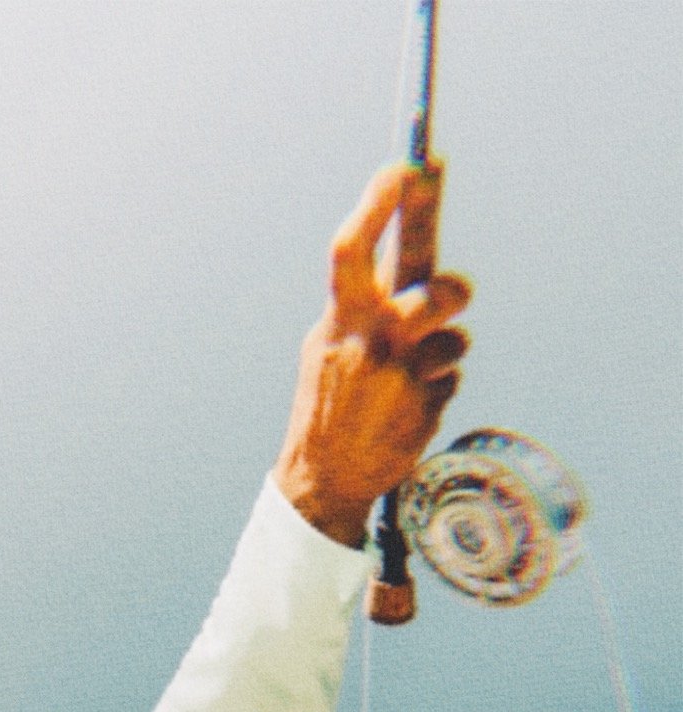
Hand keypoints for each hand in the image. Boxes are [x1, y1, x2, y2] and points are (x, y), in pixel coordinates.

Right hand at [273, 163, 470, 546]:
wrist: (324, 478)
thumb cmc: (330, 401)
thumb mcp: (328, 344)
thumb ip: (362, 302)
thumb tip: (407, 244)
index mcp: (337, 320)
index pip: (353, 250)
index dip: (380, 204)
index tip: (407, 163)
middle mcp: (368, 343)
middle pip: (433, 291)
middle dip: (454, 291)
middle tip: (458, 294)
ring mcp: (400, 377)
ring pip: (456, 338)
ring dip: (448, 348)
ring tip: (419, 371)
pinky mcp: (426, 408)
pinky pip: (452, 377)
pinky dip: (438, 387)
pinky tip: (407, 409)